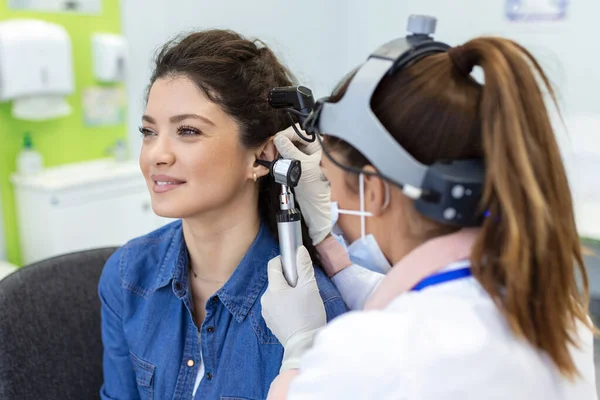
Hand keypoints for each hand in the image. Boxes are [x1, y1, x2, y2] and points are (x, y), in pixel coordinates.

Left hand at [261, 246, 326, 371]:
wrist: (304, 345)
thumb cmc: (308, 315)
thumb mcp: (309, 288)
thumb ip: (304, 267)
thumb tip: (299, 250)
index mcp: (273, 288)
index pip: (273, 265)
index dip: (284, 261)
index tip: (295, 265)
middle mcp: (265, 299)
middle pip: (276, 281)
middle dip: (289, 281)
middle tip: (303, 289)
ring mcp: (266, 312)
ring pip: (276, 294)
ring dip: (287, 294)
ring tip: (301, 303)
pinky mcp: (270, 323)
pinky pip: (276, 307)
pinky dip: (285, 306)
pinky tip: (296, 313)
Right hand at [274, 125, 330, 244]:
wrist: (315, 204)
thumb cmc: (315, 187)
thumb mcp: (303, 167)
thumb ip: (290, 151)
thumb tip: (278, 138)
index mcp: (317, 144)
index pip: (297, 131)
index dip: (284, 136)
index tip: (274, 144)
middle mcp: (311, 146)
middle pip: (290, 136)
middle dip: (277, 143)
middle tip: (269, 153)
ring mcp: (303, 154)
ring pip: (285, 144)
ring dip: (275, 149)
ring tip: (270, 158)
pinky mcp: (296, 161)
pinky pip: (284, 153)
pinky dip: (277, 155)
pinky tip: (272, 160)